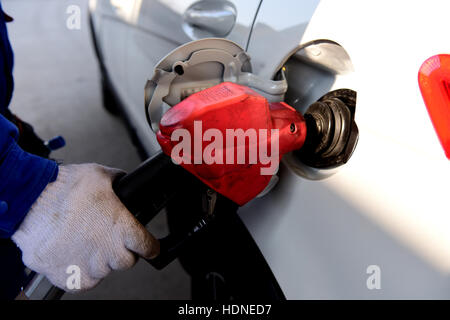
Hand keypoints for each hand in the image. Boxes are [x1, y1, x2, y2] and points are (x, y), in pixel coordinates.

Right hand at [12, 164, 158, 291]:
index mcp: (123, 229)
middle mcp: (109, 252)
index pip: (149, 248)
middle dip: (119, 250)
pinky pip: (82, 280)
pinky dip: (79, 270)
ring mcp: (88, 268)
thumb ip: (121, 183)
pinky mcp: (68, 278)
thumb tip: (126, 184)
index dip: (149, 245)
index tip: (147, 245)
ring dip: (98, 260)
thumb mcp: (101, 175)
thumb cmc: (63, 188)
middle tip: (104, 235)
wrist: (28, 201)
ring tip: (83, 240)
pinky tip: (73, 252)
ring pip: (104, 271)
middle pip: (126, 261)